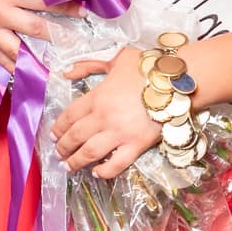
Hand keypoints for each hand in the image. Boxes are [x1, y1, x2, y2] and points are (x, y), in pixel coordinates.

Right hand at [0, 0, 80, 72]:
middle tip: (80, 37)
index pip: (43, 0)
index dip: (67, 4)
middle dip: (62, 34)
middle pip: (37, 30)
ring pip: (20, 52)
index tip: (84, 5)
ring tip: (60, 66)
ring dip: (40, 59)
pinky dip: (14, 68)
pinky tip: (27, 75)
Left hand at [50, 45, 159, 179]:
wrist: (177, 81)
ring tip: (69, 166)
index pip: (69, 116)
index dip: (58, 127)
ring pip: (90, 153)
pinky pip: (117, 164)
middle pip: (75, 137)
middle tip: (59, 154)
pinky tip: (97, 172)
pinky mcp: (137, 145)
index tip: (54, 135)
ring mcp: (120, 133)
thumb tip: (66, 73)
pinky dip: (104, 171)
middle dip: (63, 147)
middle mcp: (104, 117)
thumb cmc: (148, 67)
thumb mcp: (116, 57)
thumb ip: (88, 64)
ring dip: (76, 162)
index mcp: (97, 96)